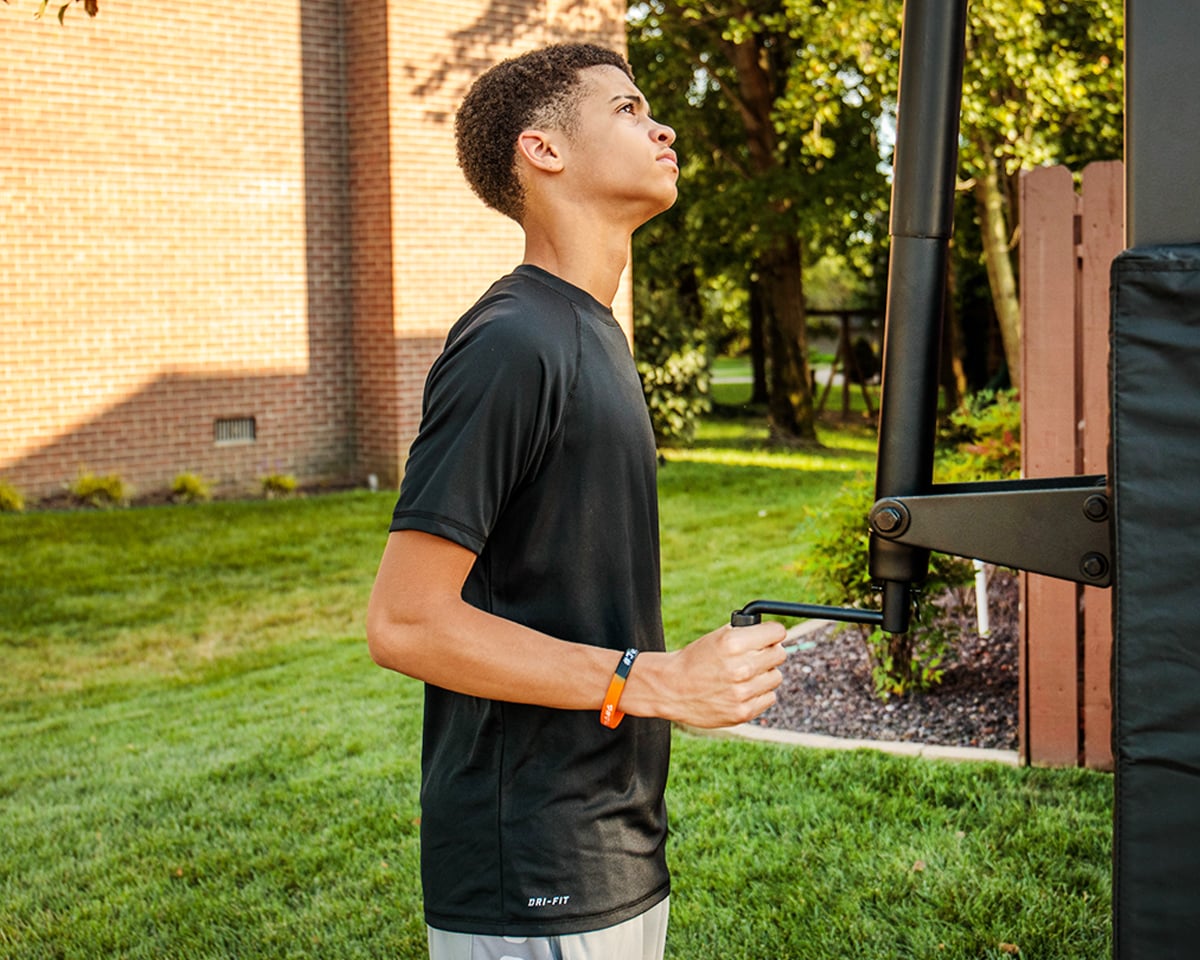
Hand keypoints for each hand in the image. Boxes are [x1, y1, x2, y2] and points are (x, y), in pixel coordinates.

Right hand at [629, 620, 786, 728]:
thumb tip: (775, 634)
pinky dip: (758, 693)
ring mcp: (743, 692)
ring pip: (776, 677)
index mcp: (733, 643)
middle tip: (756, 655)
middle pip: (779, 654)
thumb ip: (746, 633)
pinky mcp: (743, 712)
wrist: (671, 688)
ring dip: (764, 674)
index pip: (778, 632)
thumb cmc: (695, 660)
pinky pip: (769, 697)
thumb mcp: (717, 637)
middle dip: (769, 652)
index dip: (773, 633)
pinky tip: (741, 690)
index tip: (770, 636)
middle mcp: (741, 667)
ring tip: (744, 675)